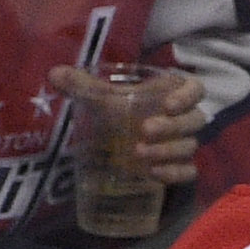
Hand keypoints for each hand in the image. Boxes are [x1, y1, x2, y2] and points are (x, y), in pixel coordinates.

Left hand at [51, 63, 202, 186]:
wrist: (114, 137)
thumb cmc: (115, 109)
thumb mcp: (99, 96)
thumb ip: (80, 84)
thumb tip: (54, 74)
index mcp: (171, 93)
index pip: (195, 89)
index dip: (187, 96)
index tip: (167, 104)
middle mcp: (183, 118)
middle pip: (194, 120)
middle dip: (172, 126)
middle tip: (145, 129)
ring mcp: (183, 143)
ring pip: (189, 146)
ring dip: (168, 150)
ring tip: (138, 153)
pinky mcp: (178, 166)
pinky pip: (188, 171)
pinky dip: (175, 173)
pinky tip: (153, 174)